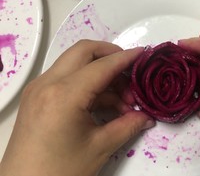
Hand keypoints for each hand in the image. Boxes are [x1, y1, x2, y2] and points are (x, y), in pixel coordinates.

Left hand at [0, 40, 154, 175]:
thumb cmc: (58, 171)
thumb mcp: (100, 147)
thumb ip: (128, 126)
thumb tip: (146, 116)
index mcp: (63, 95)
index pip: (102, 66)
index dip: (126, 58)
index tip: (142, 54)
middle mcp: (47, 84)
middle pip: (84, 51)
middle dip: (111, 56)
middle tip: (130, 73)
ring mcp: (40, 88)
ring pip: (76, 63)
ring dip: (102, 75)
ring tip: (123, 102)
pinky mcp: (38, 96)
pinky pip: (68, 78)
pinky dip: (90, 85)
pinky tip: (106, 105)